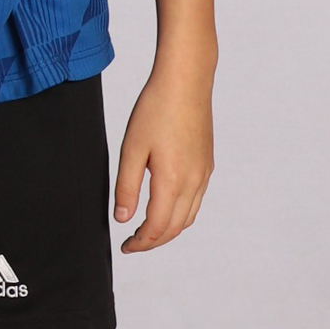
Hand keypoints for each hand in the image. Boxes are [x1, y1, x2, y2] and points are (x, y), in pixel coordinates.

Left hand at [114, 69, 213, 250]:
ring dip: (168, 229)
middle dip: (153, 241)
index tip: (124, 247)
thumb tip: (122, 219)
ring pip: (188, 216)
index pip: (156, 227)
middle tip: (132, 243)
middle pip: (175, 228)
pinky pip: (196, 200)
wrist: (186, 81)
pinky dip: (180, 213)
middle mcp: (194, 182)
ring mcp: (204, 174)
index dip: (140, 242)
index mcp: (173, 181)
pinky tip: (165, 205)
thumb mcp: (131, 148)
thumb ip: (126, 187)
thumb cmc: (156, 109)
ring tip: (146, 230)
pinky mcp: (207, 164)